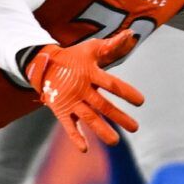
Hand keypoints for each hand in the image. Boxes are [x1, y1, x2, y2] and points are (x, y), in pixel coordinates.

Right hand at [24, 32, 146, 153]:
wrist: (43, 64)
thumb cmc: (73, 57)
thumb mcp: (91, 48)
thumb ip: (112, 45)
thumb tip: (131, 34)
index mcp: (90, 73)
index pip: (111, 84)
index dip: (126, 92)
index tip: (141, 101)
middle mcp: (81, 88)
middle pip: (102, 105)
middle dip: (119, 117)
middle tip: (135, 128)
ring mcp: (70, 101)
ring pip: (88, 118)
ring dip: (102, 130)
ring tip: (115, 142)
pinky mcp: (61, 110)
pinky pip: (68, 126)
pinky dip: (75, 137)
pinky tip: (85, 149)